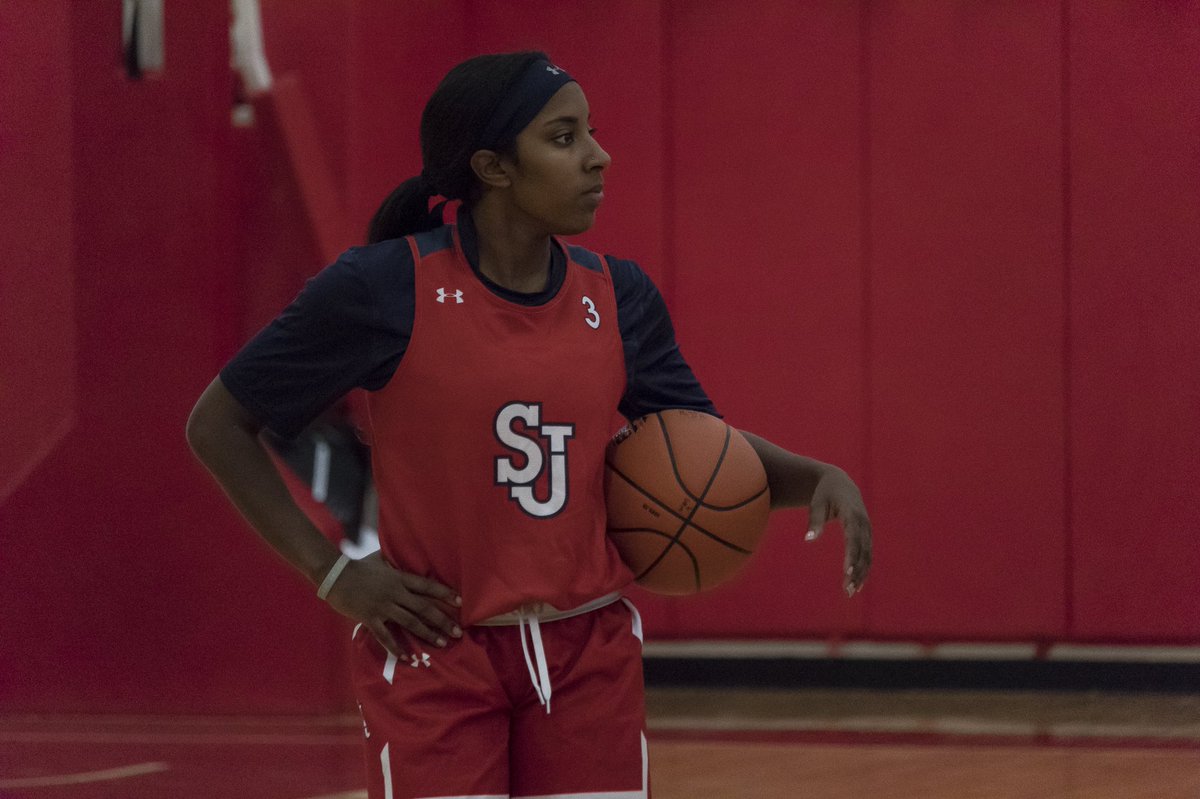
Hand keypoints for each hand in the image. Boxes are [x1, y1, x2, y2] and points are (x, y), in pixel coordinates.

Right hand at [324, 551, 462, 656]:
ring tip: (442, 643)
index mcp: (399, 578)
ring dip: (428, 634)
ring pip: (410, 622)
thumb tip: (401, 551)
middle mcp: (395, 593)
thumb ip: (392, 560)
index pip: (427, 586)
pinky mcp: (370, 618)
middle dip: (442, 621)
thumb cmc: (358, 567)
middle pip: (424, 608)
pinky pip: (386, 636)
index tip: (460, 602)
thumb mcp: (379, 559)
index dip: (444, 593)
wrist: (335, 576)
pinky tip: (406, 658)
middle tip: (458, 632)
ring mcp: (383, 606)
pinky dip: (396, 648)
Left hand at [804, 467, 871, 595]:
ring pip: (867, 555)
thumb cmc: (824, 494)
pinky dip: (864, 569)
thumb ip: (814, 522)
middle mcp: (863, 522)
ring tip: (851, 591)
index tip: (848, 571)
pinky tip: (857, 584)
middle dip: (857, 570)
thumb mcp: (816, 504)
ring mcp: (867, 529)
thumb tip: (808, 539)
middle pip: (863, 550)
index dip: (852, 554)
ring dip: (862, 574)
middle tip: (848, 589)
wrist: (839, 482)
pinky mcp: (866, 534)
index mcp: (852, 513)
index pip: (854, 537)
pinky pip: (867, 554)